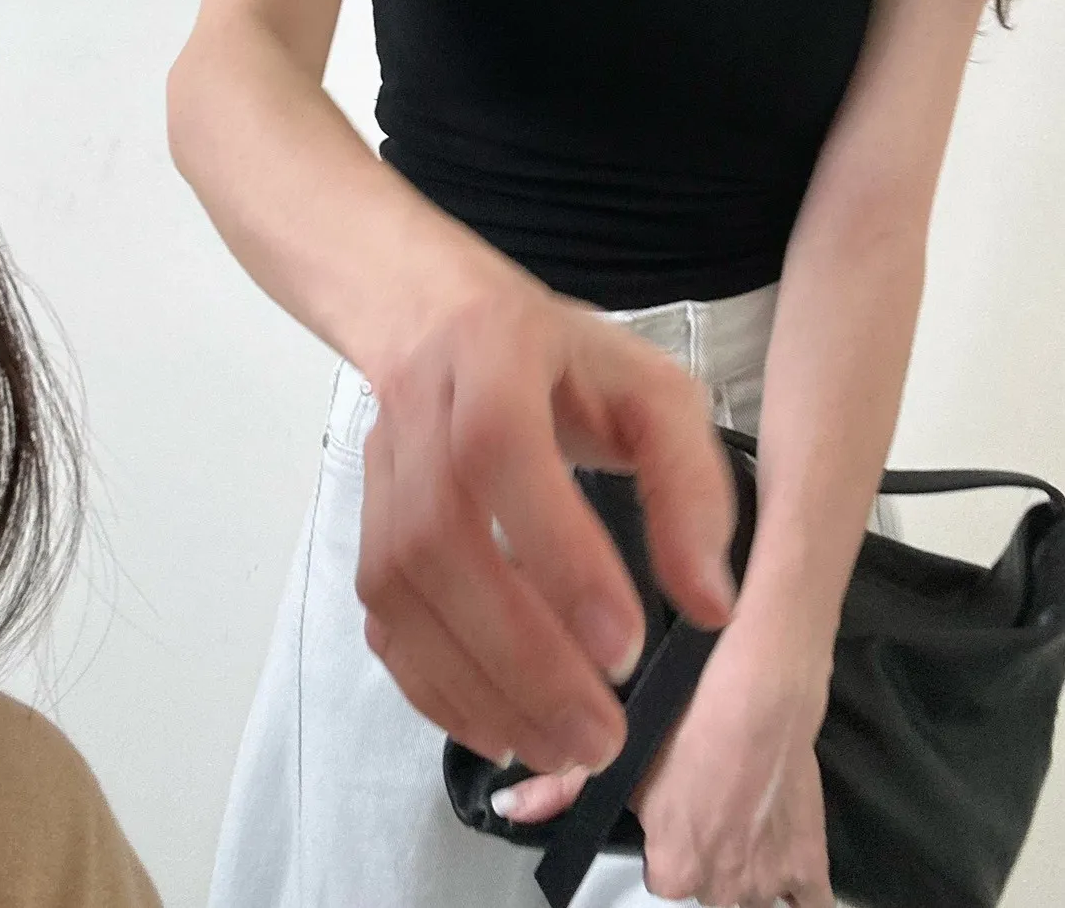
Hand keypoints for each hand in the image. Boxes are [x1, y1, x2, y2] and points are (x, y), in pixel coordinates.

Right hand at [356, 276, 737, 775]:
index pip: (500, 449)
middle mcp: (419, 411)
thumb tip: (709, 604)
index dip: (553, 549)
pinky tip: (497, 732)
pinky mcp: (366, 526)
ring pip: (399, 590)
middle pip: (438, 539)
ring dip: (477, 686)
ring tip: (559, 750)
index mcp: (495, 353)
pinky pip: (380, 619)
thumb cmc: (569, 363)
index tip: (623, 646)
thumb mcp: (655, 394)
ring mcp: (378, 472)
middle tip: (598, 736)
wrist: (445, 325)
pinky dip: (433, 686)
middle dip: (518, 653)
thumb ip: (689, 485)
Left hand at [494, 609, 834, 905]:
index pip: (661, 879)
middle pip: (706, 888)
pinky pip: (807, 906)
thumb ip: (561, 789)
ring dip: (746, 871)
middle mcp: (719, 888)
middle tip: (706, 805)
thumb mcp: (620, 747)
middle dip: (705, 856)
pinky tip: (782, 864)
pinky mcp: (810, 864)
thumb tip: (506, 808)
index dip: (664, 842)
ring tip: (739, 820)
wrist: (761, 689)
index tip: (670, 812)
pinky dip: (796, 893)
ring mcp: (769, 880)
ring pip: (752, 897)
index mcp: (672, 869)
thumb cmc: (691, 714)